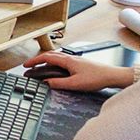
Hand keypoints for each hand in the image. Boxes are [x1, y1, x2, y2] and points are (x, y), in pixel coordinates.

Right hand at [21, 53, 136, 92]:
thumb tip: (46, 83)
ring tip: (41, 68)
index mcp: (67, 61)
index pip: (46, 57)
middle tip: (30, 66)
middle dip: (38, 60)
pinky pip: (63, 61)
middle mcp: (71, 58)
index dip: (34, 61)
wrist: (112, 75)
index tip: (26, 66)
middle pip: (50, 55)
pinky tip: (57, 70)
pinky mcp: (80, 64)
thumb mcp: (75, 84)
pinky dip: (55, 63)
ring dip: (46, 61)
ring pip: (57, 58)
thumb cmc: (97, 78)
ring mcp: (76, 60)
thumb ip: (59, 83)